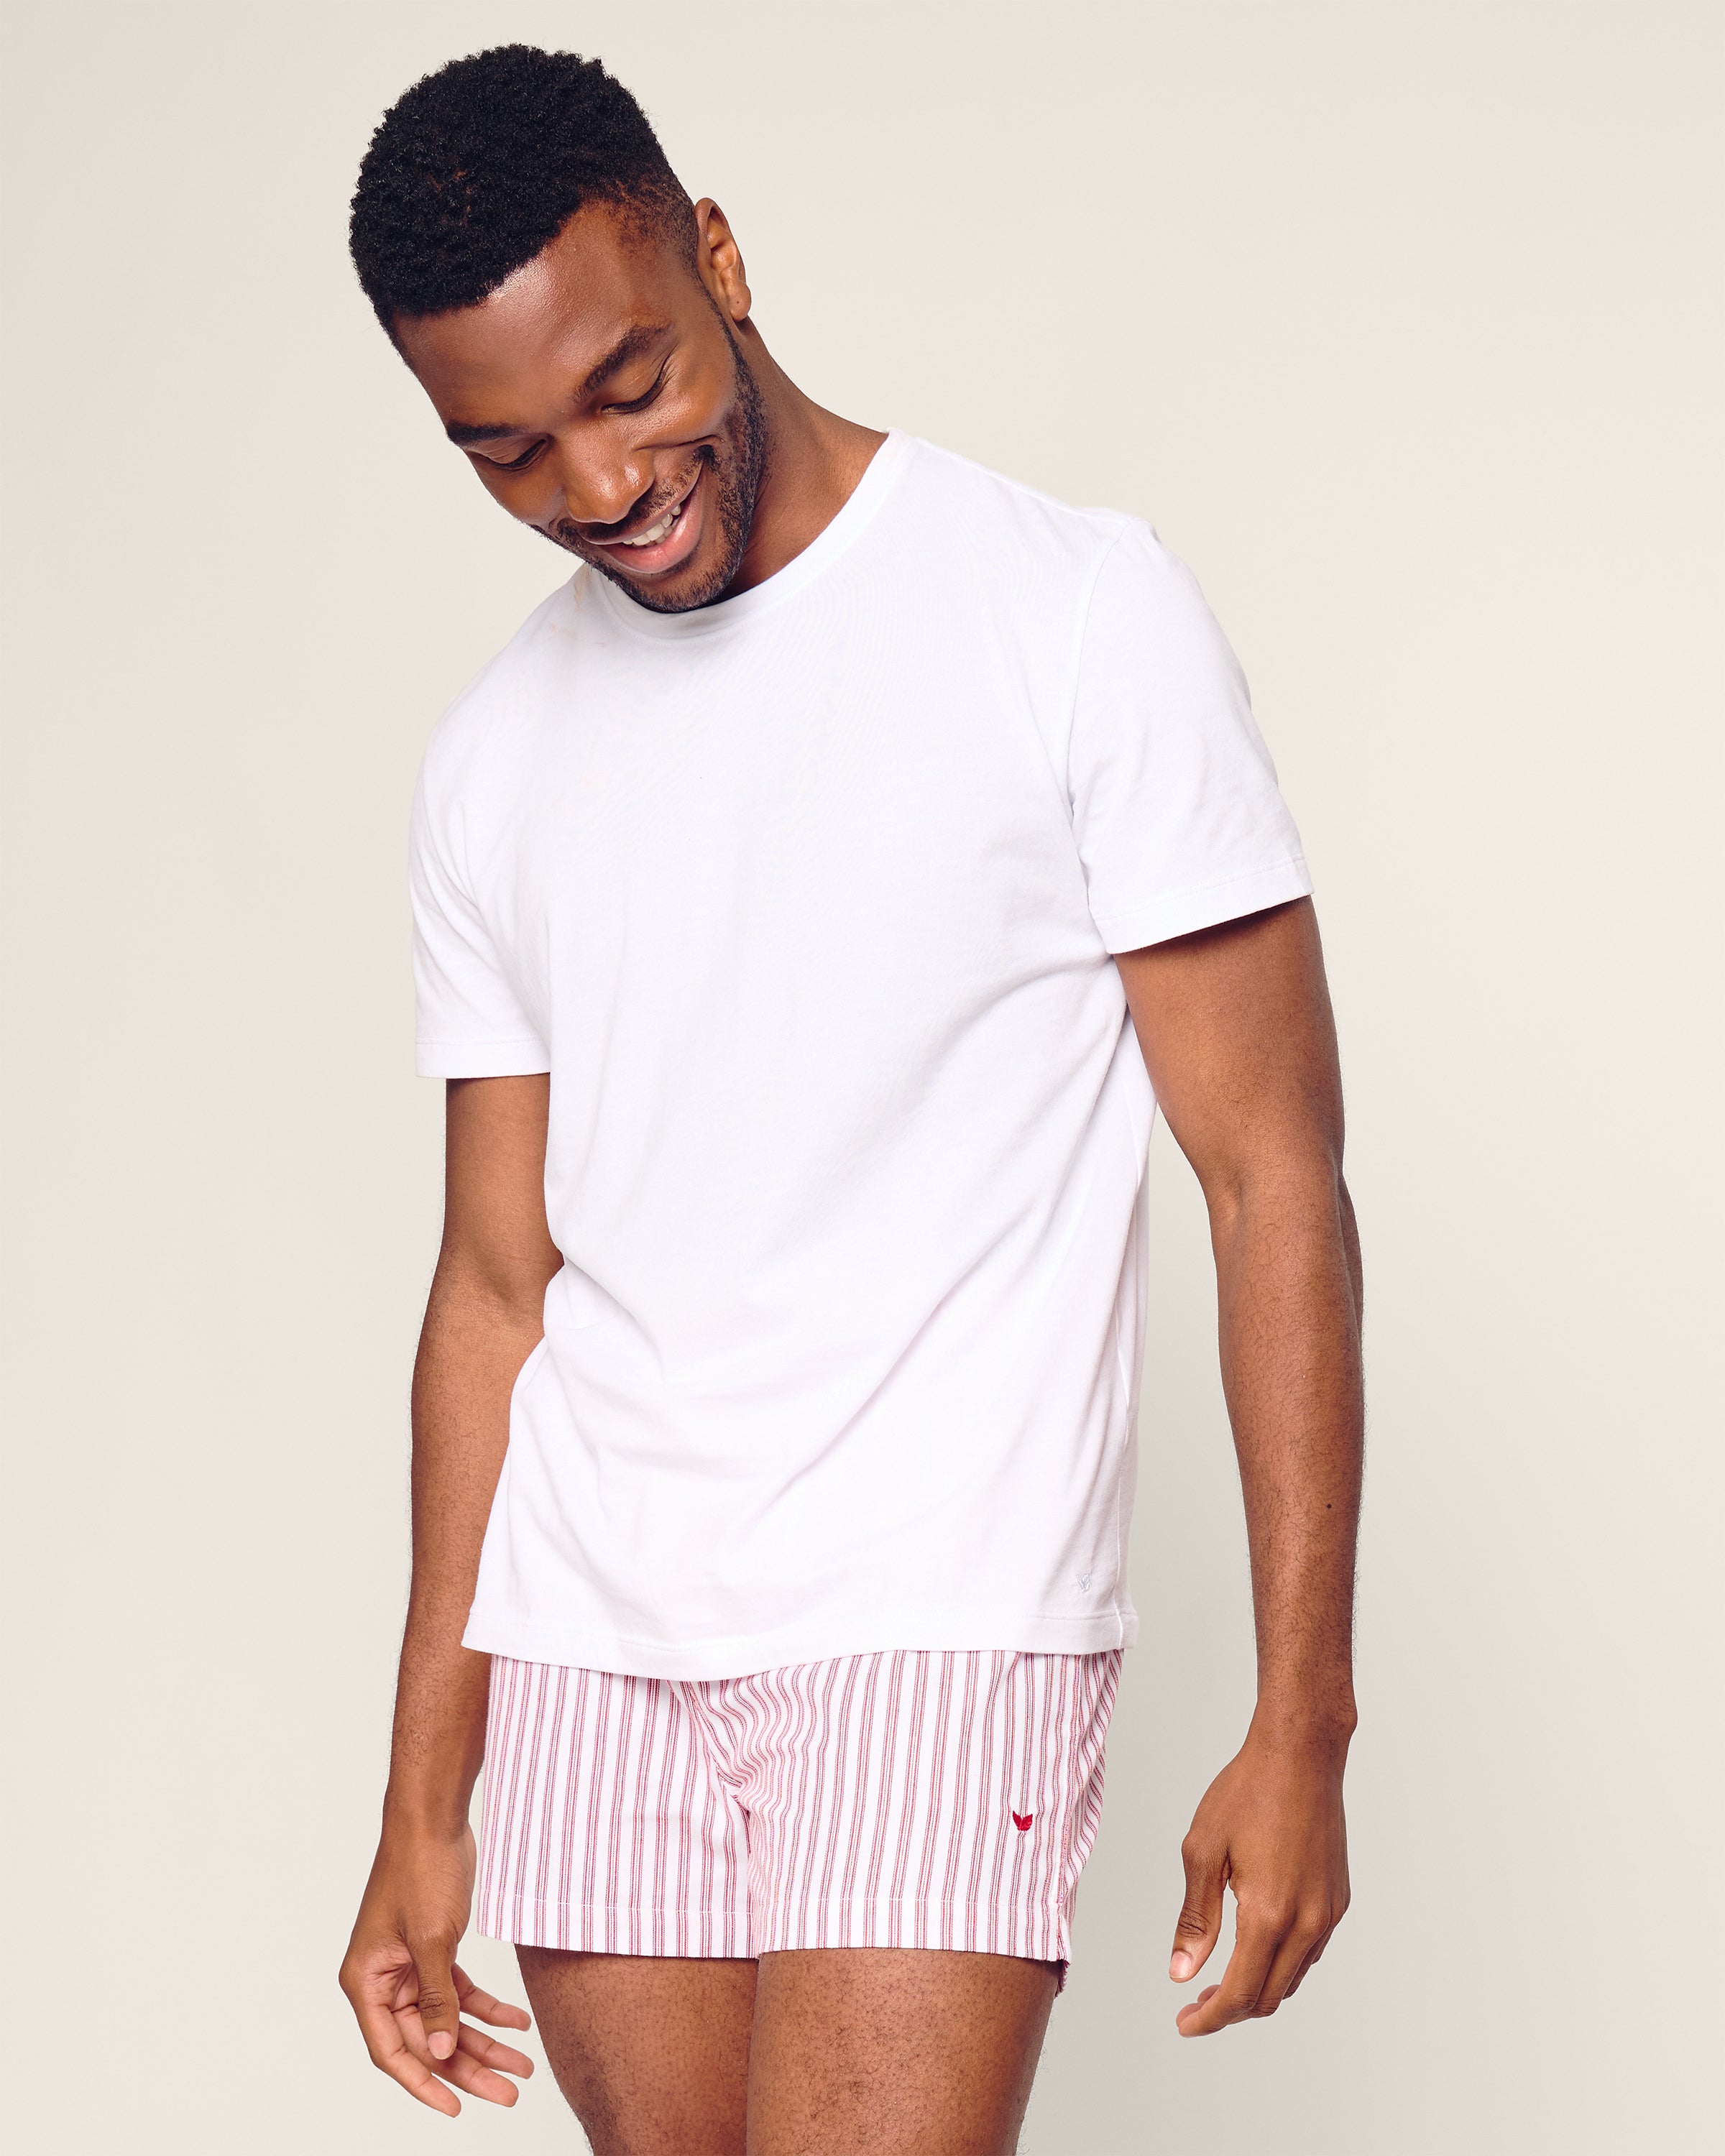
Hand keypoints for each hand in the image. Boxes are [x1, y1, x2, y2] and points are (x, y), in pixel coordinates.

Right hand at [339, 1818, 533, 2114]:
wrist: (435, 1818)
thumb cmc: (421, 1870)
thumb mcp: (432, 1940)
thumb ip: (436, 1999)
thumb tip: (438, 2052)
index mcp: (367, 1982)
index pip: (391, 2051)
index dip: (422, 2083)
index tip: (456, 2108)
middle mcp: (384, 1980)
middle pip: (426, 2040)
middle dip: (468, 2068)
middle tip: (508, 2093)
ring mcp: (410, 1966)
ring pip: (448, 2019)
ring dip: (485, 2041)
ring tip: (523, 2067)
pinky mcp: (436, 1950)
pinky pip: (461, 1991)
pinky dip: (489, 2007)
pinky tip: (518, 2022)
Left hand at [1169, 1717, 1351, 2035]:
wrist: (1300, 1755)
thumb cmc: (1247, 1792)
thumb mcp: (1203, 1850)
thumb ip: (1196, 1918)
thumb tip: (1182, 1972)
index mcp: (1269, 1914)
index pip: (1240, 1994)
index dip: (1209, 2018)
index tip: (1183, 2024)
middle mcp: (1307, 1923)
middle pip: (1268, 1997)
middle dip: (1230, 2011)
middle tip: (1195, 2005)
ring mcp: (1328, 1913)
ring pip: (1292, 1979)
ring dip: (1257, 1989)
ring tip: (1220, 1980)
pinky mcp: (1338, 1900)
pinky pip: (1309, 1952)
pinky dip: (1280, 1965)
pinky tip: (1255, 1947)